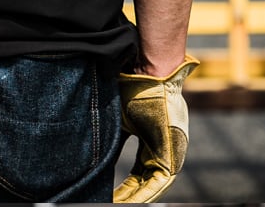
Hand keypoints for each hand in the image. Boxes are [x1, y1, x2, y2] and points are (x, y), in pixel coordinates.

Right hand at [113, 56, 198, 202]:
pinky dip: (141, 195)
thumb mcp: (120, 117)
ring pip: (150, 186)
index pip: (137, 172)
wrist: (152, 72)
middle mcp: (164, 149)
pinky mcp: (172, 156)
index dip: (124, 186)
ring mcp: (171, 154)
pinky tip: (125, 202)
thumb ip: (113, 138)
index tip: (107, 194)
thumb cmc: (134, 86)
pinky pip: (156, 184)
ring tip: (115, 204)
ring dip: (133, 197)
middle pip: (143, 181)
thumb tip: (92, 153)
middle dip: (126, 195)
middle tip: (110, 201)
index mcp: (152, 139)